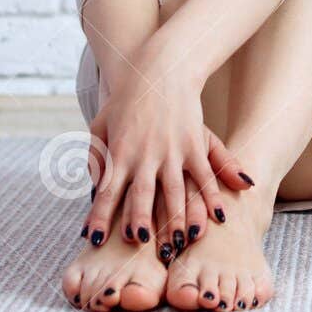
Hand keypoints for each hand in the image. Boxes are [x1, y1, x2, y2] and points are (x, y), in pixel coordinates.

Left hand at [81, 53, 252, 251]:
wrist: (160, 67)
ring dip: (177, 219)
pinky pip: (205, 175)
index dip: (100, 215)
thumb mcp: (101, 123)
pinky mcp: (194, 143)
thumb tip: (93, 185)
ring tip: (179, 242)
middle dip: (138, 221)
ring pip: (175, 191)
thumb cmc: (127, 98)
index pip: (107, 191)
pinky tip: (218, 216)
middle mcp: (146, 154)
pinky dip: (212, 196)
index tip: (94, 238)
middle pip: (141, 195)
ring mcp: (173, 150)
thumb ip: (96, 156)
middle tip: (137, 244)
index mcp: (120, 151)